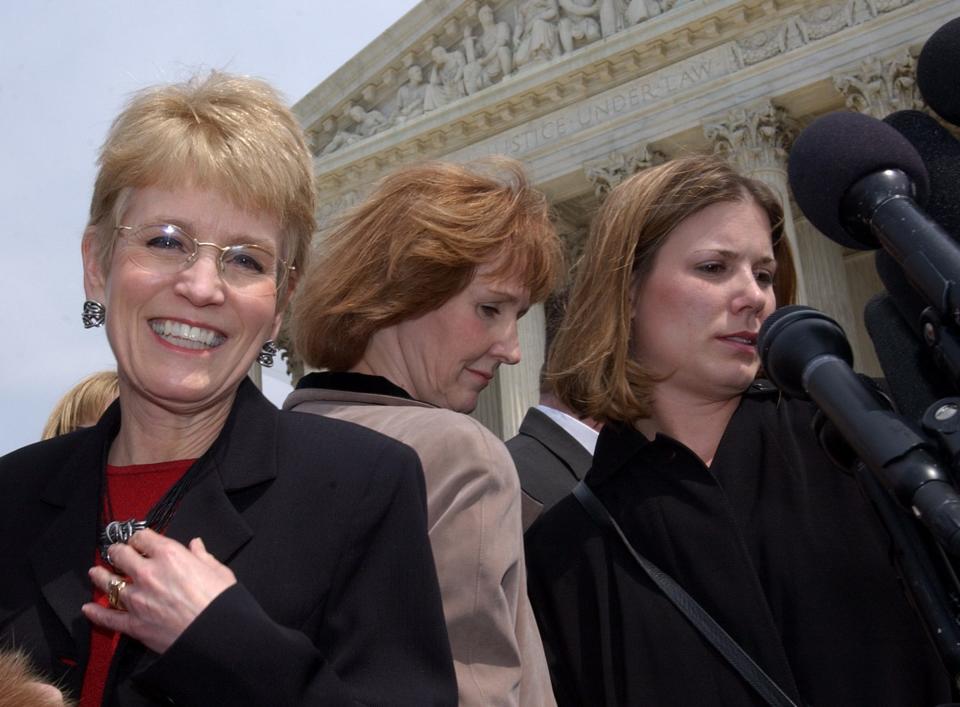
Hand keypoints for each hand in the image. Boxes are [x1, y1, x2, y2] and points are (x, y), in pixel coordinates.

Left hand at [82, 529, 236, 653]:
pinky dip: (96, 613)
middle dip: (117, 552)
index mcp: (170, 555)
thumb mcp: (218, 571)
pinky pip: (109, 617)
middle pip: (121, 555)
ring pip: (109, 584)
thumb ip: (202, 556)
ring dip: (101, 576)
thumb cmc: (222, 602)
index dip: (139, 537)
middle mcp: (148, 573)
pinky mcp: (134, 624)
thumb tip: (196, 545)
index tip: (139, 540)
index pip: (143, 537)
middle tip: (116, 552)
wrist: (217, 635)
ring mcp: (137, 599)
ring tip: (95, 572)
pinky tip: (88, 608)